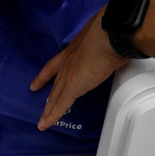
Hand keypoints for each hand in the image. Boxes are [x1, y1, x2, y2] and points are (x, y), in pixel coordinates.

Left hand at [31, 8, 127, 130]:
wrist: (109, 35)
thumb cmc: (110, 31)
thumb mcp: (103, 36)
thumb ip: (105, 42)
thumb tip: (117, 43)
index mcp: (74, 49)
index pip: (57, 62)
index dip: (48, 72)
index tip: (41, 77)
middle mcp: (67, 61)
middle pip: (54, 80)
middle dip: (47, 90)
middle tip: (37, 95)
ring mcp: (68, 74)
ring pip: (55, 95)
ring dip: (49, 108)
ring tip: (43, 119)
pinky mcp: (73, 87)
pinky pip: (60, 105)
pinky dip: (52, 116)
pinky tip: (46, 124)